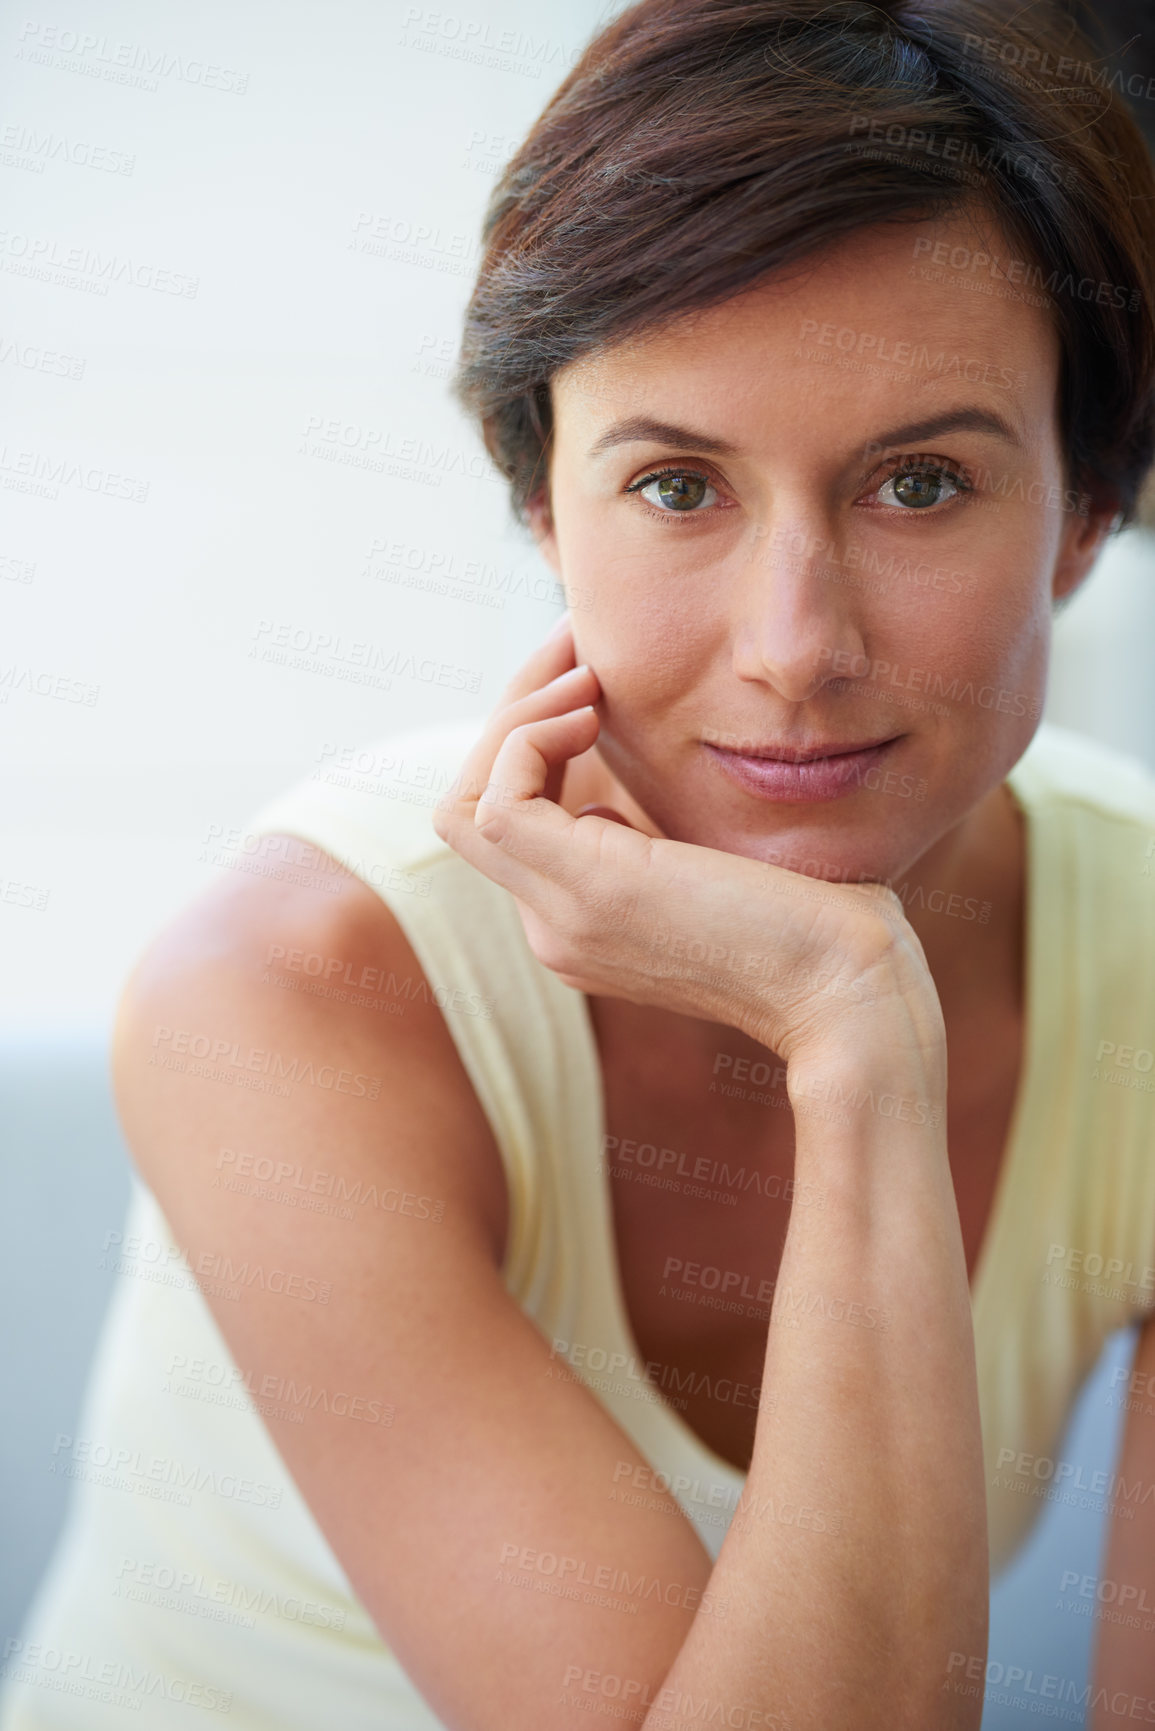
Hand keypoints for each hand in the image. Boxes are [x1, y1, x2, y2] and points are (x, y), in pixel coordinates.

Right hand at [432, 618, 943, 1066]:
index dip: (533, 740)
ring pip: (464, 805)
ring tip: (587, 674)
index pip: (508, 823)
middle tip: (576, 647)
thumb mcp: (715, 867)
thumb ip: (656, 841)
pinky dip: (529, 739)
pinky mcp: (587, 889)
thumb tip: (611, 796)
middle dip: (514, 713)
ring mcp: (563, 918)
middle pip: (468, 809)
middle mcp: (556, 930)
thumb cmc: (821, 924)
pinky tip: (593, 712)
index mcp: (583, 925)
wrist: (852, 988)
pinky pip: (495, 801)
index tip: (591, 676)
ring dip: (515, 718)